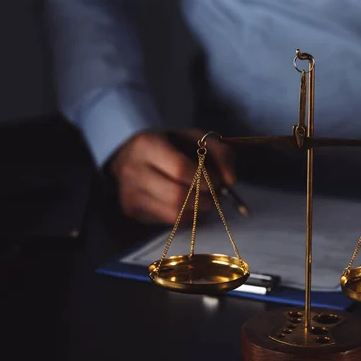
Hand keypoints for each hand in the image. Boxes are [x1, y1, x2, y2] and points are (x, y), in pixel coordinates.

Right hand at [110, 129, 235, 223]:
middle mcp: (133, 170)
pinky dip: (187, 216)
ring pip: (174, 213)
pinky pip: (168, 221)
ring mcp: (129, 192)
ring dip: (198, 210)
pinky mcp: (131, 210)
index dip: (205, 180)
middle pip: (177, 196)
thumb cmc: (169, 146)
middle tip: (216, 196)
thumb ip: (220, 152)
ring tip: (206, 200)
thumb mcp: (194, 139)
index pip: (180, 169)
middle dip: (205, 200)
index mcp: (147, 144)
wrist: (129, 157)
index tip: (218, 182)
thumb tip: (231, 181)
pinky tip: (190, 206)